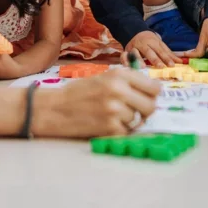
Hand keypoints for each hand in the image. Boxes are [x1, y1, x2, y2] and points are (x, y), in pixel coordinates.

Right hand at [32, 69, 160, 137]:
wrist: (54, 108)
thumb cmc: (78, 92)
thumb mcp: (103, 78)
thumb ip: (126, 82)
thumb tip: (152, 91)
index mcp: (119, 75)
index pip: (154, 87)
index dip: (152, 94)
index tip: (148, 98)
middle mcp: (119, 90)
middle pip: (151, 106)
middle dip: (145, 111)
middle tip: (135, 111)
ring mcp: (115, 110)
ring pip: (138, 120)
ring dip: (130, 121)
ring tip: (113, 117)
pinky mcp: (109, 128)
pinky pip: (127, 132)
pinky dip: (120, 131)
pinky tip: (107, 124)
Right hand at [123, 30, 178, 67]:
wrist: (134, 31)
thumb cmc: (149, 41)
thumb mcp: (159, 44)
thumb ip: (168, 53)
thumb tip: (181, 61)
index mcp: (152, 42)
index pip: (160, 50)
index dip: (166, 58)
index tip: (172, 65)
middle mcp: (143, 44)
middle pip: (149, 52)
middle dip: (155, 59)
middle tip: (161, 67)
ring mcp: (133, 48)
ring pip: (135, 53)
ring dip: (139, 60)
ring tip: (143, 67)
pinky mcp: (125, 51)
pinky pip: (123, 56)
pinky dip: (125, 61)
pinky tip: (128, 67)